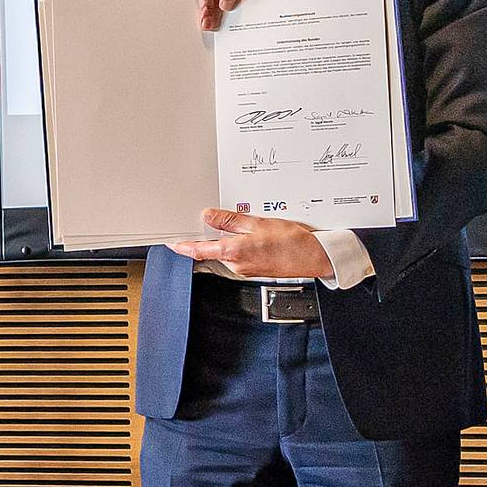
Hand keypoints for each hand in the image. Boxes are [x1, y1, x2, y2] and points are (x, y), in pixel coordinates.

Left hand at [167, 208, 332, 279]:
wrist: (315, 258)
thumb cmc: (293, 242)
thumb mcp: (259, 223)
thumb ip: (230, 221)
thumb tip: (209, 216)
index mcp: (234, 252)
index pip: (198, 251)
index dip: (182, 246)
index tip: (171, 241)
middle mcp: (236, 264)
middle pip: (211, 250)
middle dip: (206, 236)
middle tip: (204, 220)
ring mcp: (245, 269)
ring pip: (225, 252)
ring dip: (224, 239)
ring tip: (235, 223)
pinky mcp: (253, 269)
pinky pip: (237, 255)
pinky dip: (236, 245)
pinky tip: (247, 234)